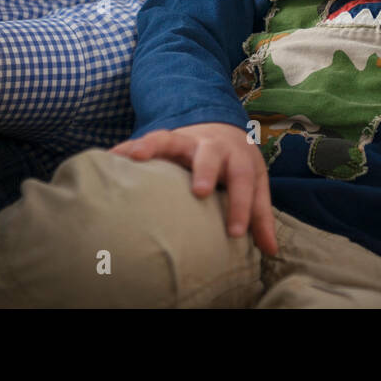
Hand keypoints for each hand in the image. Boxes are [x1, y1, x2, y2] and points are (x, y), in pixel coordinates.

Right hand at [109, 122, 278, 256]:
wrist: (221, 129)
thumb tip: (271, 251)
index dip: (241, 205)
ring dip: (153, 146)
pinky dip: (127, 147)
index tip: (236, 233)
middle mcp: (211, 146)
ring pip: (170, 138)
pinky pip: (144, 140)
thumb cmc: (237, 165)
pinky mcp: (164, 140)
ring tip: (136, 156)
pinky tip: (110, 157)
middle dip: (205, 170)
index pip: (244, 180)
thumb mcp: (254, 184)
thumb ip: (259, 215)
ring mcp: (185, 140)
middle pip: (210, 154)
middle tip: (200, 190)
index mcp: (238, 158)